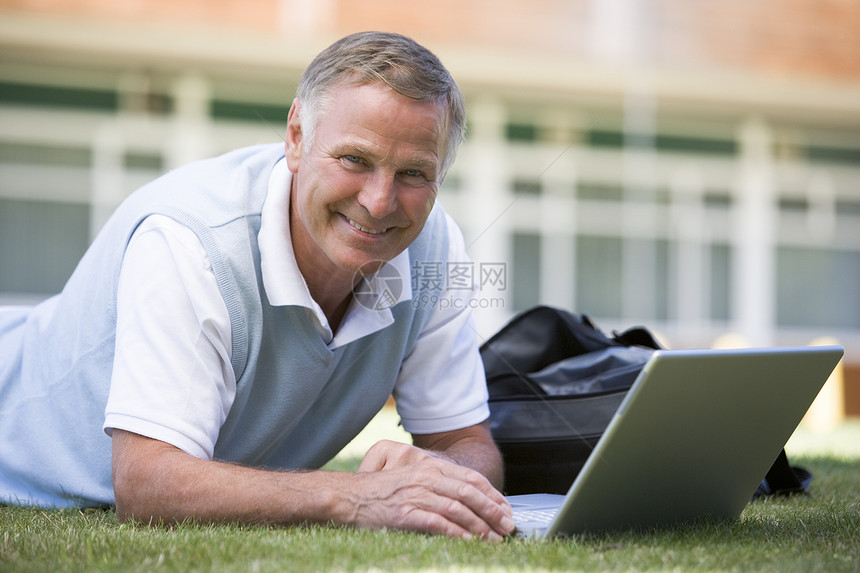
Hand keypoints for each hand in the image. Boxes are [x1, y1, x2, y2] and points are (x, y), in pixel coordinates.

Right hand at [352, 440, 514, 540]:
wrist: (349, 496)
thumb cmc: (382, 492)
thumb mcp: (412, 478)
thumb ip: (437, 484)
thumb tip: (467, 502)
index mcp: (430, 466)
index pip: (470, 478)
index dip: (492, 494)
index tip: (506, 509)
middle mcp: (426, 477)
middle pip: (469, 493)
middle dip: (493, 511)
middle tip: (508, 527)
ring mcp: (416, 495)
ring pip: (458, 509)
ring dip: (480, 526)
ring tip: (493, 540)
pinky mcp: (405, 513)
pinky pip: (438, 523)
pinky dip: (457, 533)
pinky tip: (468, 541)